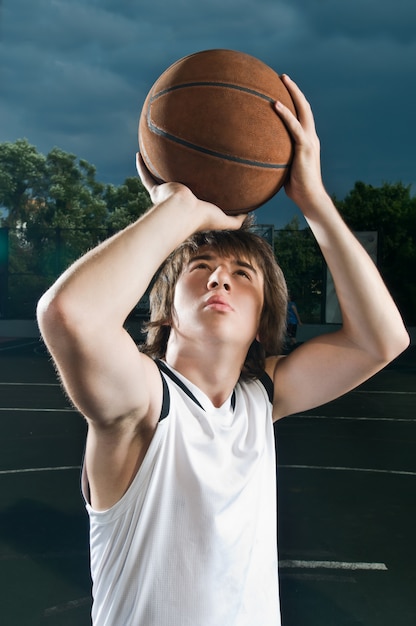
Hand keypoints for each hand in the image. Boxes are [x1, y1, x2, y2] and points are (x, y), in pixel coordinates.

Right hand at [136, 153, 246, 231]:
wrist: (184, 212)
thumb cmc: (203, 218)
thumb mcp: (224, 219)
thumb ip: (237, 218)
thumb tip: (251, 212)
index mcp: (192, 207)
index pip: (194, 200)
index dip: (196, 196)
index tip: (197, 189)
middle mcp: (177, 201)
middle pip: (177, 188)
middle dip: (177, 181)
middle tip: (179, 169)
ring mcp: (166, 194)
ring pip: (160, 180)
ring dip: (158, 171)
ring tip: (157, 158)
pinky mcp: (158, 190)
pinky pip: (147, 176)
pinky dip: (142, 166)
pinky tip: (139, 154)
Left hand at [274, 75, 326, 211]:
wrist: (310, 198)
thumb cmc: (296, 188)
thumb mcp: (284, 169)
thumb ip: (276, 159)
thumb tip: (259, 158)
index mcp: (307, 142)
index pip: (302, 116)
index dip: (294, 102)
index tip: (284, 89)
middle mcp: (311, 138)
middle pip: (304, 107)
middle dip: (294, 90)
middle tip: (283, 76)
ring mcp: (309, 142)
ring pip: (302, 111)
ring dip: (293, 94)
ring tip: (282, 79)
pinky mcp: (305, 148)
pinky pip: (294, 127)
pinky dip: (285, 114)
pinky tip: (275, 104)